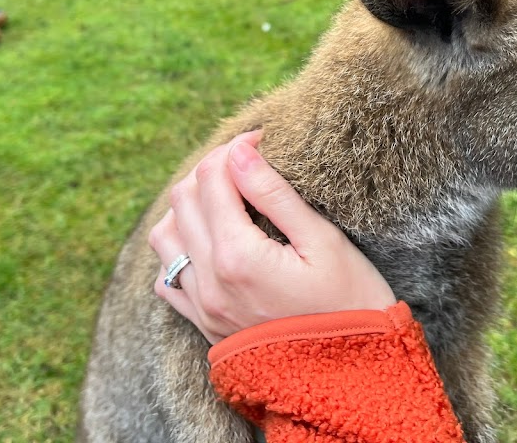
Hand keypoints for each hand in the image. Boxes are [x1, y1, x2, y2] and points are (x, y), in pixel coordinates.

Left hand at [149, 132, 396, 343]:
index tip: (262, 139)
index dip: (235, 148)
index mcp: (238, 256)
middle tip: (246, 162)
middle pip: (183, 198)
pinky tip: (207, 241)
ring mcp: (201, 306)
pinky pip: (166, 277)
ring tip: (224, 198)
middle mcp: (209, 280)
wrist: (352, 377)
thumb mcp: (322, 241)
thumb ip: (274, 194)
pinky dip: (177, 249)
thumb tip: (240, 150)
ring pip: (164, 235)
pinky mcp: (202, 323)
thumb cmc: (350, 304)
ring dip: (186, 206)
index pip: (212, 177)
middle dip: (211, 169)